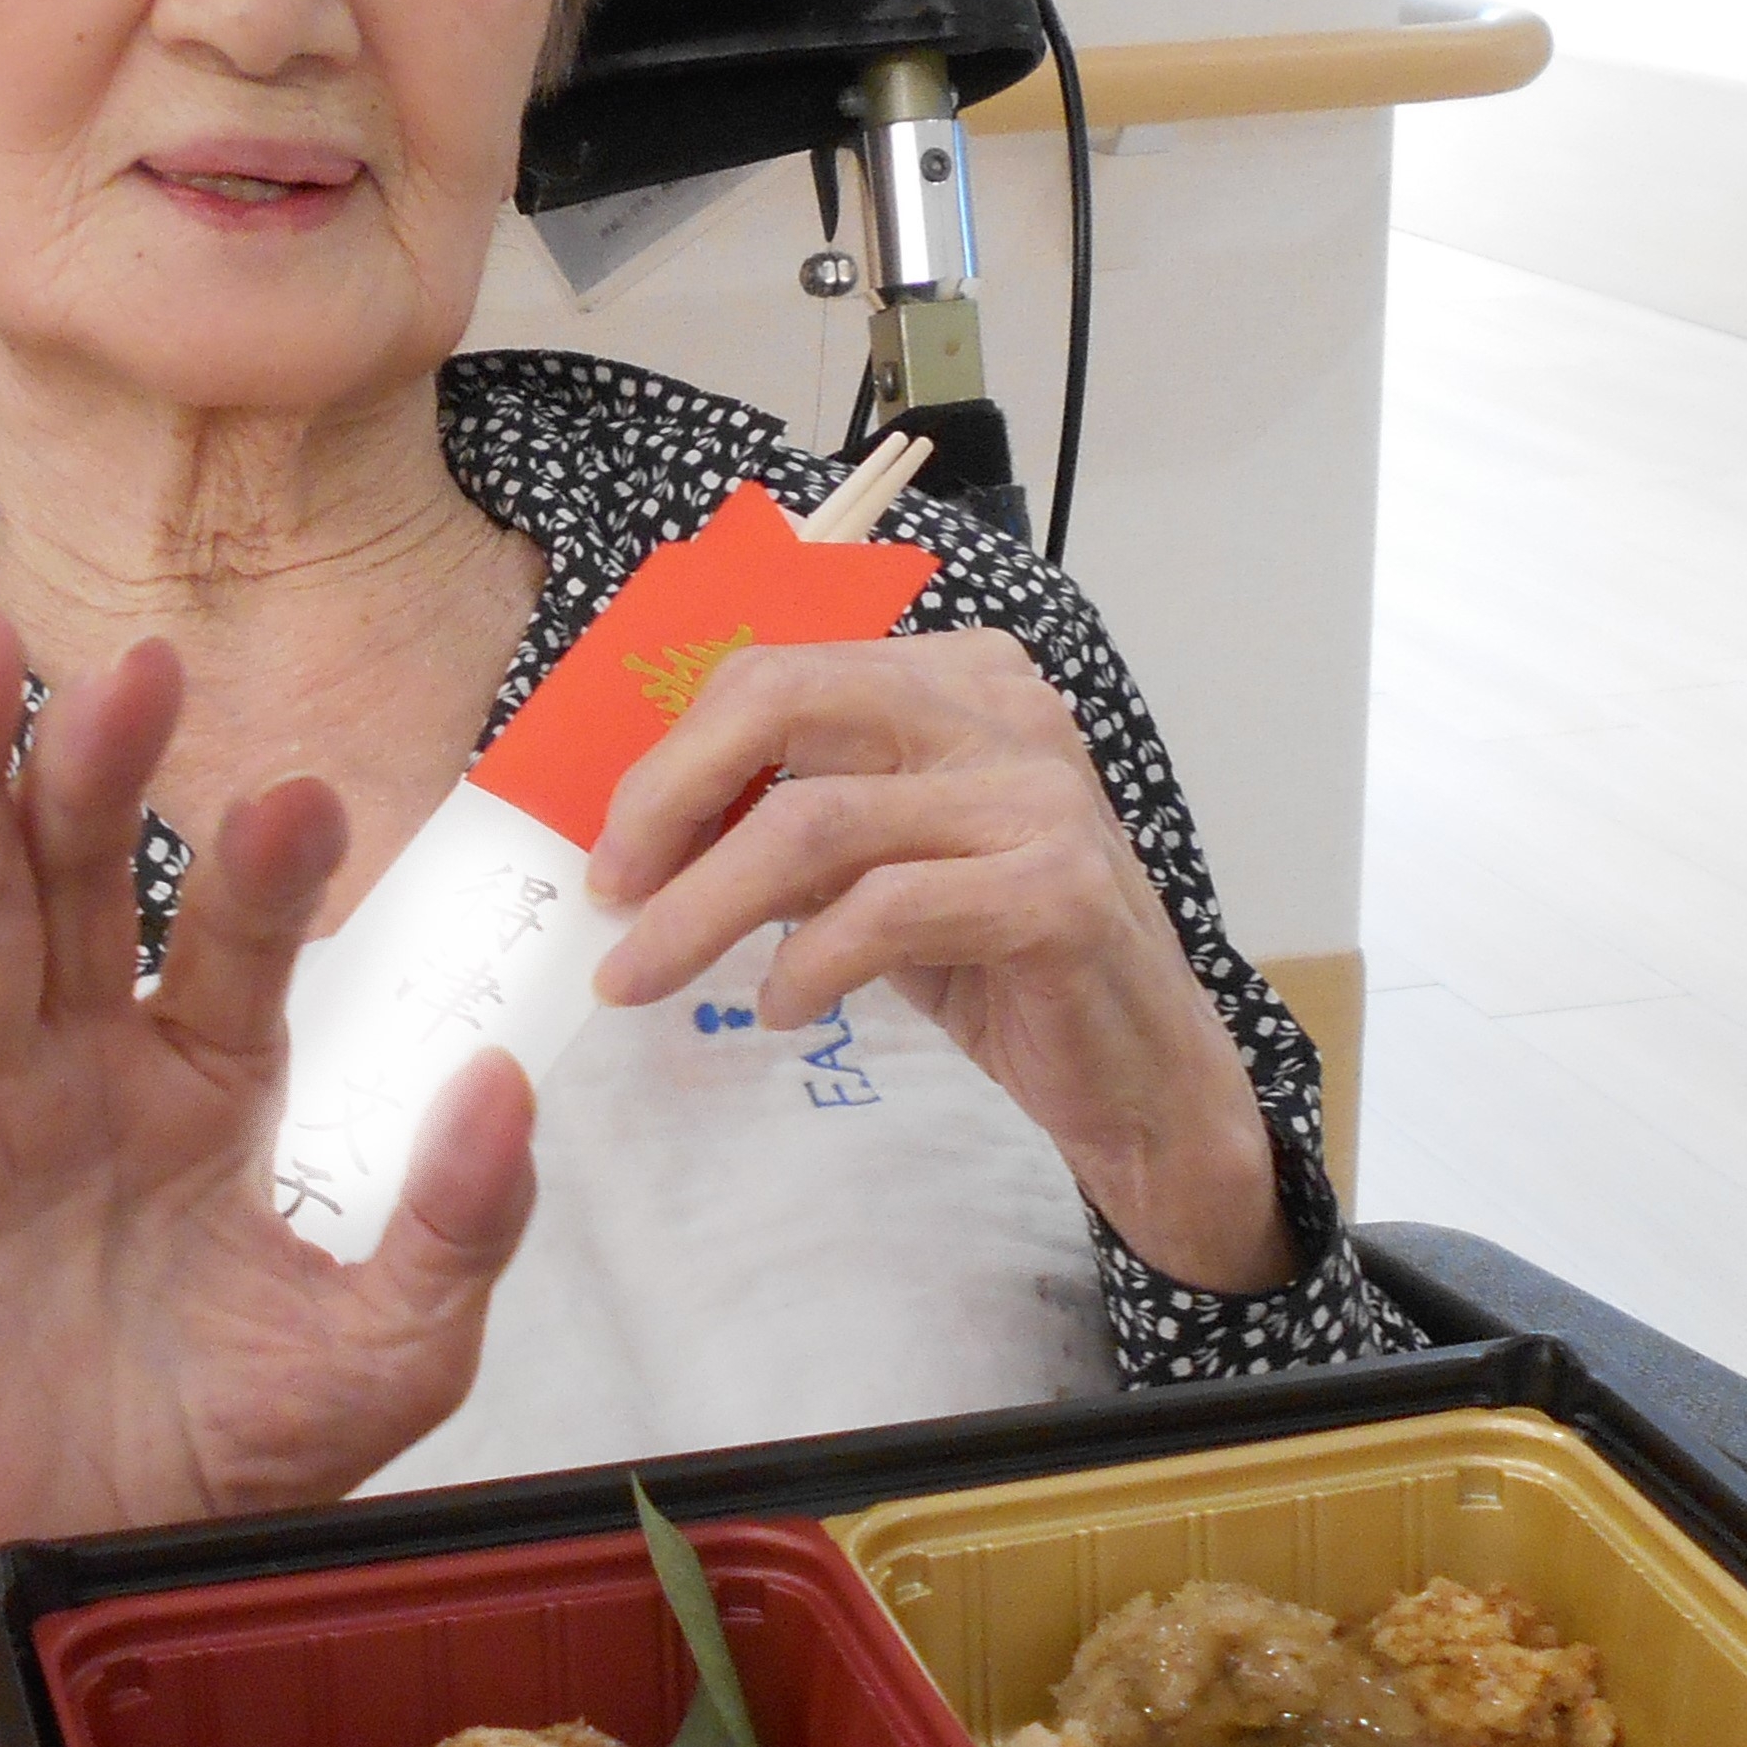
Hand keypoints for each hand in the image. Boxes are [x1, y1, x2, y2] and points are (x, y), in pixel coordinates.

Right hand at [0, 598, 539, 1746]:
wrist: (55, 1576)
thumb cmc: (218, 1470)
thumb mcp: (384, 1359)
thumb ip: (455, 1228)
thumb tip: (507, 1084)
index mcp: (208, 1085)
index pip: (234, 946)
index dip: (260, 876)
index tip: (303, 800)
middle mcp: (80, 1061)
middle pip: (79, 881)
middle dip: (98, 771)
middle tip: (135, 665)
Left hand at [583, 628, 1292, 1291]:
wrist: (1140, 1074)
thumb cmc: (1000, 965)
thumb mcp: (878, 873)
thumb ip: (789, 828)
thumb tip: (640, 834)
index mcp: (959, 677)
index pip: (779, 672)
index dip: (673, 757)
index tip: (614, 850)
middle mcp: (1005, 710)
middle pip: (785, 705)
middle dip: (666, 801)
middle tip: (607, 895)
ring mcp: (1038, 795)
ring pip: (813, 821)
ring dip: (700, 910)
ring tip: (643, 977)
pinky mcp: (1054, 890)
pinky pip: (882, 911)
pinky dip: (805, 965)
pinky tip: (781, 1009)